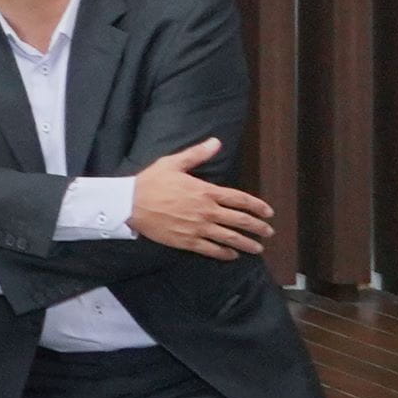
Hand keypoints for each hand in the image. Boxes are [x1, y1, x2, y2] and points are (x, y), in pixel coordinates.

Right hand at [126, 142, 272, 258]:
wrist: (129, 204)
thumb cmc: (150, 182)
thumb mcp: (173, 163)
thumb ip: (197, 154)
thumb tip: (216, 142)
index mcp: (206, 192)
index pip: (239, 199)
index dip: (257, 206)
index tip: (268, 212)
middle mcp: (206, 212)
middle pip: (240, 221)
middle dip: (257, 227)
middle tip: (268, 232)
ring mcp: (198, 228)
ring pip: (230, 238)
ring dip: (247, 243)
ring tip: (258, 248)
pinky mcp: (187, 241)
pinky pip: (211, 249)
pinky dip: (224, 253)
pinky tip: (232, 255)